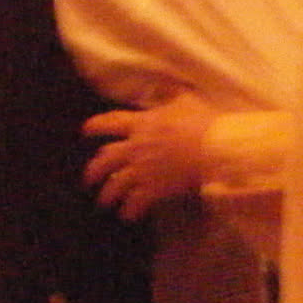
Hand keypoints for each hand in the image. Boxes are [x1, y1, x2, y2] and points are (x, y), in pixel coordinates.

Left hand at [82, 92, 215, 219]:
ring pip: (115, 184)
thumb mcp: (187, 100)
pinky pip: (134, 203)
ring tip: (105, 202)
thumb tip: (162, 86)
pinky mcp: (154, 189)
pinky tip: (128, 215)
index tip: (86, 131)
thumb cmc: (204, 122)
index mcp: (143, 124)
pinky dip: (129, 211)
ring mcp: (143, 170)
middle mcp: (136, 147)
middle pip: (105, 160)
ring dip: (107, 195)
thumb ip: (171, 94)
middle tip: (89, 178)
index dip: (95, 126)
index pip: (110, 122)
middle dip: (93, 170)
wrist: (217, 149)